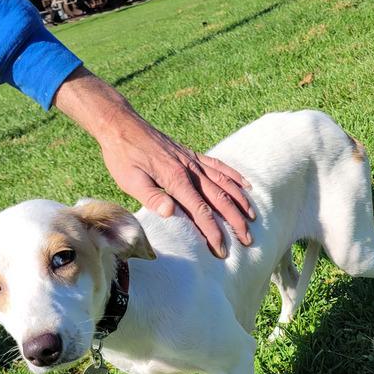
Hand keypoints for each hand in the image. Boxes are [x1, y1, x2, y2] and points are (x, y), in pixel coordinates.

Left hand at [53, 67, 253, 256]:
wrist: (121, 124)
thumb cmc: (122, 155)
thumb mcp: (129, 179)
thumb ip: (151, 196)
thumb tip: (170, 212)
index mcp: (175, 179)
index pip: (200, 210)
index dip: (213, 232)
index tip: (221, 249)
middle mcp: (189, 169)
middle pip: (219, 198)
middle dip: (235, 221)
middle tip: (247, 239)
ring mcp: (192, 160)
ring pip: (224, 183)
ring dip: (240, 201)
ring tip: (252, 218)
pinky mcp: (191, 154)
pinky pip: (218, 166)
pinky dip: (233, 176)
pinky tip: (245, 185)